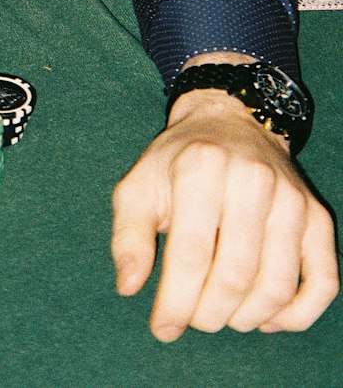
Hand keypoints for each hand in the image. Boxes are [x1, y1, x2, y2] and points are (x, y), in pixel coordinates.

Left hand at [111, 88, 337, 339]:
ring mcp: (291, 199)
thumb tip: (129, 287)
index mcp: (202, 166)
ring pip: (276, 286)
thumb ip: (128, 235)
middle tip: (192, 319)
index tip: (164, 328)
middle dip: (208, 314)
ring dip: (245, 318)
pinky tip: (264, 318)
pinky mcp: (316, 217)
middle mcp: (252, 179)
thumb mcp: (139, 185)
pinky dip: (295, 315)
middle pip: (235, 275)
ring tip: (220, 315)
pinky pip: (321, 283)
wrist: (231, 121)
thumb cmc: (179, 161)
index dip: (176, 301)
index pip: (192, 253)